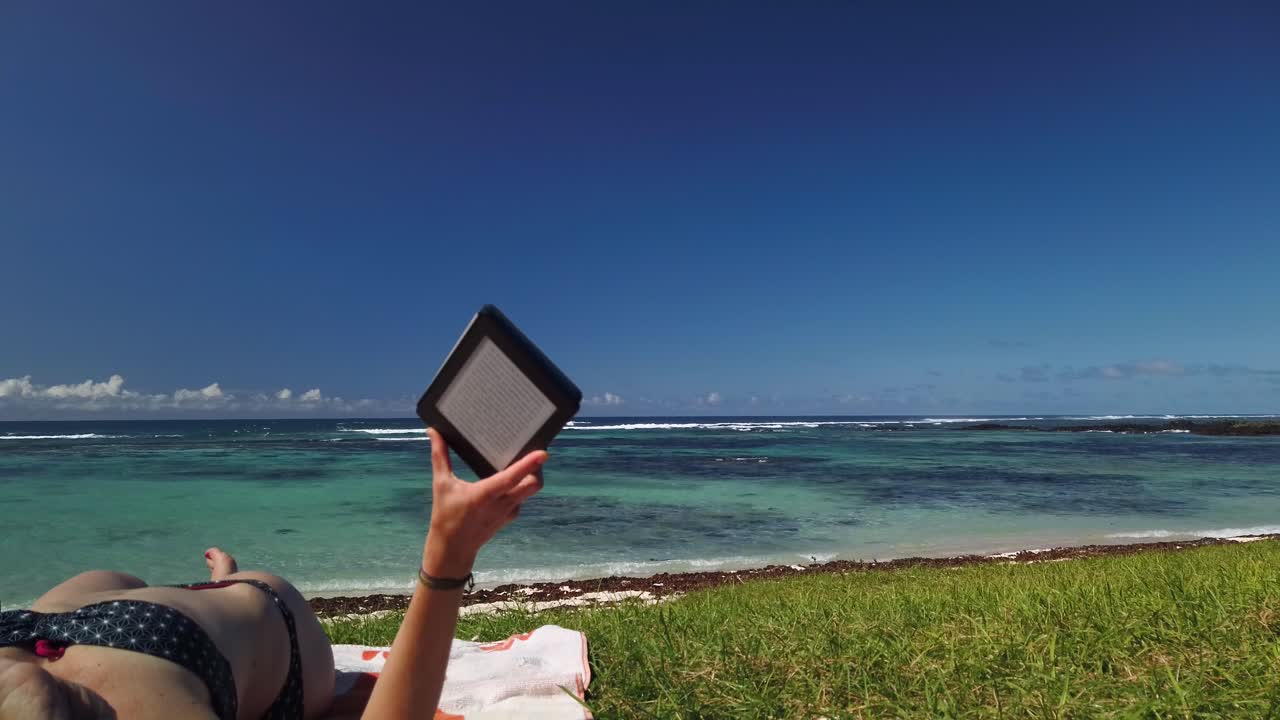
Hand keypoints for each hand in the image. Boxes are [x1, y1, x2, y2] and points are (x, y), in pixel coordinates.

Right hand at [422, 427, 546, 577]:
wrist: (453, 548)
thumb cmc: (445, 515)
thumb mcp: (441, 485)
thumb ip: (439, 456)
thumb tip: (433, 431)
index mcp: (485, 495)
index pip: (512, 478)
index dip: (528, 465)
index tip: (543, 453)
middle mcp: (501, 504)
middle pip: (533, 485)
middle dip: (537, 469)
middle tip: (533, 453)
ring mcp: (509, 512)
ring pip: (530, 492)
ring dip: (530, 477)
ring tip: (523, 462)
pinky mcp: (511, 517)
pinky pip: (522, 499)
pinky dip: (521, 488)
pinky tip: (510, 480)